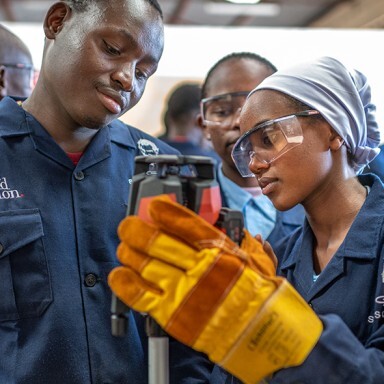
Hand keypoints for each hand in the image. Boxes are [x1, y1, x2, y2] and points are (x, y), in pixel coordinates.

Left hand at [108, 196, 321, 383]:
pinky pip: (142, 296)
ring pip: (145, 266)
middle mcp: (198, 268)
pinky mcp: (173, 314)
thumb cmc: (261, 297)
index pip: (186, 224)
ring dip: (129, 253)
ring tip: (124, 247)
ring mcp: (183, 291)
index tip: (154, 206)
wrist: (260, 335)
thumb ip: (248, 244)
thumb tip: (245, 233)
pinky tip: (119, 274)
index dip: (166, 212)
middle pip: (157, 243)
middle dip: (137, 230)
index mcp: (220, 251)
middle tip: (128, 225)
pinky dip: (125, 284)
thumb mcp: (260, 262)